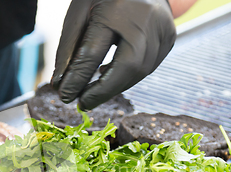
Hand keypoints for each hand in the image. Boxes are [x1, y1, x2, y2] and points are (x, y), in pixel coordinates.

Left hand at [52, 0, 175, 109]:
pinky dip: (128, 77)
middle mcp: (145, 20)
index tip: (65, 95)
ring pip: (140, 72)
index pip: (94, 52)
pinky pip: (148, 67)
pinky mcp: (169, 38)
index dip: (78, 79)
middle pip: (127, 67)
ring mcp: (162, 29)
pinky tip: (112, 76)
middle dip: (103, 91)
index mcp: (117, 9)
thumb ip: (69, 47)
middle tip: (83, 103)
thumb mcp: (80, 12)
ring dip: (115, 87)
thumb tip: (61, 83)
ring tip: (94, 92)